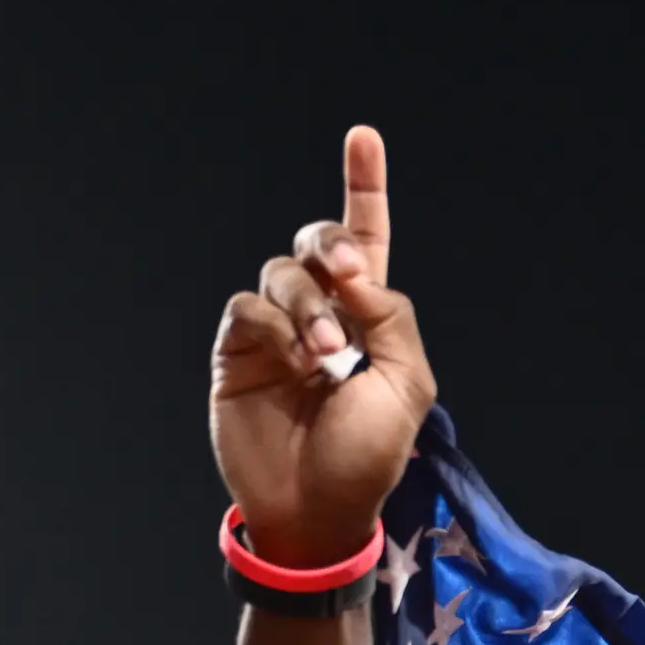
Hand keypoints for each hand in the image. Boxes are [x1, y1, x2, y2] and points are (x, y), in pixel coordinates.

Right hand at [209, 125, 437, 565]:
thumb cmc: (367, 456)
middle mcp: (320, 314)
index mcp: (368, 317)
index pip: (364, 240)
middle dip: (329, 245)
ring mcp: (275, 331)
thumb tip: (357, 275)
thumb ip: (392, 318)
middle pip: (315, 243)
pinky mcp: (237, 351)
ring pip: (281, 274)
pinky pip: (247, 308)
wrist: (315, 507)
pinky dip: (275, 325)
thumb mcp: (407, 385)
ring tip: (327, 359)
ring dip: (308, 307)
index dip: (363, 188)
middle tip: (347, 275)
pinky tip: (295, 362)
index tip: (363, 136)